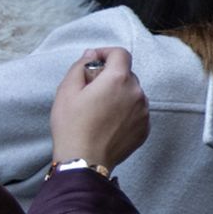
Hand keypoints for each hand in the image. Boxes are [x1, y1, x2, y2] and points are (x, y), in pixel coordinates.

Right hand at [49, 47, 148, 168]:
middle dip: (110, 76)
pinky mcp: (145, 128)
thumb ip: (80, 66)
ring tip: (99, 110)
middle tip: (91, 90)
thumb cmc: (72, 125)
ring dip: (119, 95)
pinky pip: (137, 112)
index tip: (95, 61)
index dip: (107, 53)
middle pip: (127, 74)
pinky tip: (108, 123)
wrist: (85, 160)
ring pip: (132, 94)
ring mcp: (144, 112)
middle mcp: (137, 93)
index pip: (121, 54)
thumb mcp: (66, 91)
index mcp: (118, 80)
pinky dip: (125, 112)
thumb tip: (91, 55)